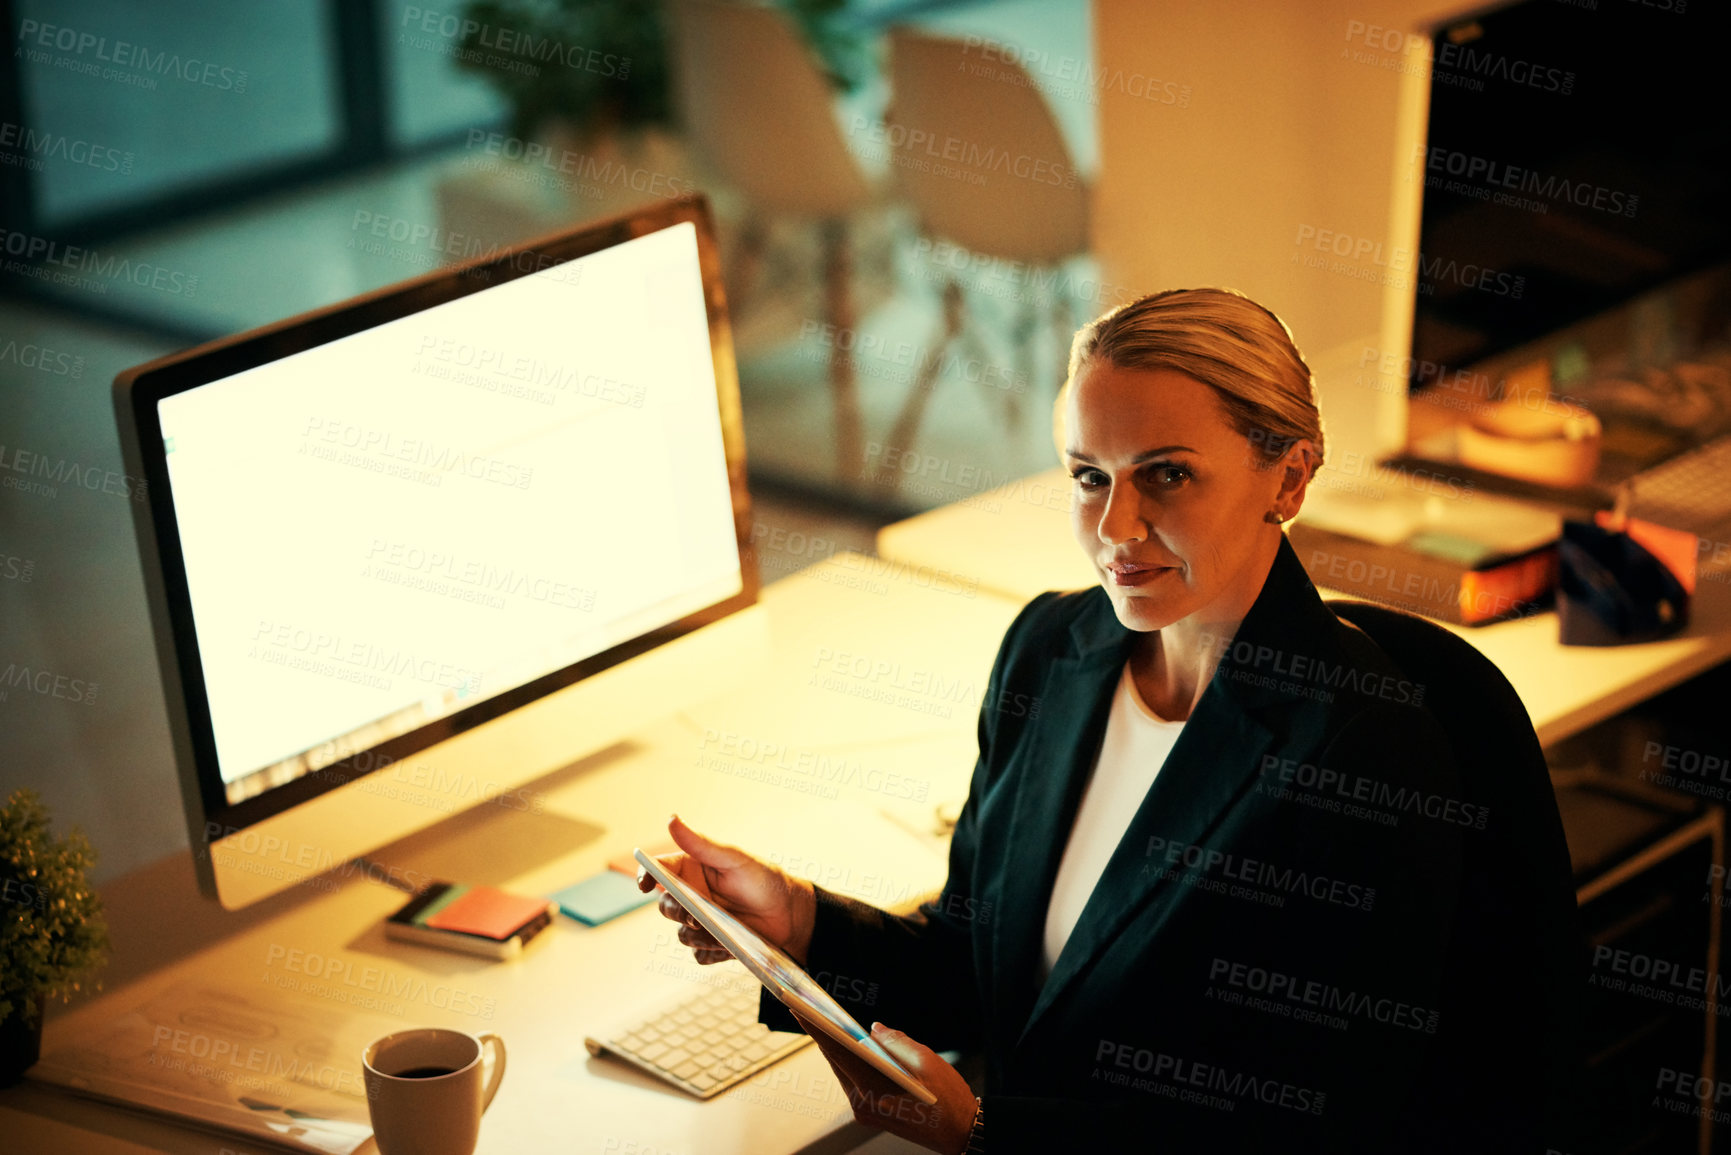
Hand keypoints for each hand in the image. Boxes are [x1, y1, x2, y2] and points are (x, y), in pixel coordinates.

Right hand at [636, 814, 816, 964]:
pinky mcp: (713, 945)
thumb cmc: (764, 879)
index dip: (645, 877)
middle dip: (676, 912)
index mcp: (692, 871)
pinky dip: (711, 952)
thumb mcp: (734, 859)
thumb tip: (671, 819)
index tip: (644, 884)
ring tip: (722, 933)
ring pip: (681, 935)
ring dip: (698, 936)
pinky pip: (699, 955)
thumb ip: (701, 844)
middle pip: (665, 907)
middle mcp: (693, 897)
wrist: (791, 914)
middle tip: (694, 916)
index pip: (658, 872)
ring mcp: (701, 923)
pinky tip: (729, 946)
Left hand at [790, 1010, 978, 1154]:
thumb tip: (873, 1029)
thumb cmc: (948, 1098)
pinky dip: (850, 1063)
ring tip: (827, 1022)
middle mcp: (862, 1104)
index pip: (838, 1051)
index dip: (816, 1027)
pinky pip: (854, 1081)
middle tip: (809, 1009)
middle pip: (836, 1061)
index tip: (798, 1009)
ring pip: (844, 1071)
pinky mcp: (870, 1114)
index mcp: (874, 1089)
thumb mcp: (927, 1061)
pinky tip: (849, 1046)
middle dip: (824, 1034)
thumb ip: (895, 1041)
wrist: (960, 1133)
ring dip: (837, 1048)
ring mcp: (864, 1112)